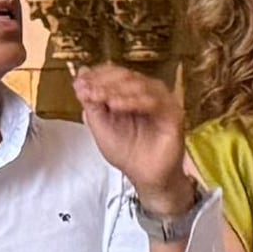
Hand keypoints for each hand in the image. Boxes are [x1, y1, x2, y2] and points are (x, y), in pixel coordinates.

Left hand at [78, 57, 192, 214]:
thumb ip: (91, 103)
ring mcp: (162, 102)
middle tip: (88, 89)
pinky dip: (133, 100)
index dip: (96, 76)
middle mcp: (147, 94)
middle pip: (126, 75)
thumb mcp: (100, 127)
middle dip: (104, 81)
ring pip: (140, 84)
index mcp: (130, 93)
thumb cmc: (128, 154)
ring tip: (100, 97)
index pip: (114, 74)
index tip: (80, 84)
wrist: (147, 177)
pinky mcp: (172, 114)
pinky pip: (154, 101)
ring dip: (116, 88)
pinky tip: (116, 105)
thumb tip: (81, 76)